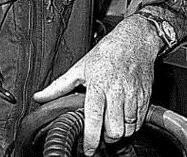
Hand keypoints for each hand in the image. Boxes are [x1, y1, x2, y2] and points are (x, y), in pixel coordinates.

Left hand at [33, 15, 161, 154]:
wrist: (135, 39)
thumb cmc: (107, 52)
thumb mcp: (80, 66)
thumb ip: (59, 85)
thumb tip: (40, 97)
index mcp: (99, 85)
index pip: (95, 118)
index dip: (92, 139)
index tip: (89, 149)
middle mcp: (117, 91)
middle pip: (115, 129)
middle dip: (107, 137)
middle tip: (101, 133)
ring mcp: (133, 94)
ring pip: (129, 128)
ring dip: (120, 132)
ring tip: (112, 125)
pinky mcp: (146, 96)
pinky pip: (140, 121)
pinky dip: (132, 125)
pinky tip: (124, 117)